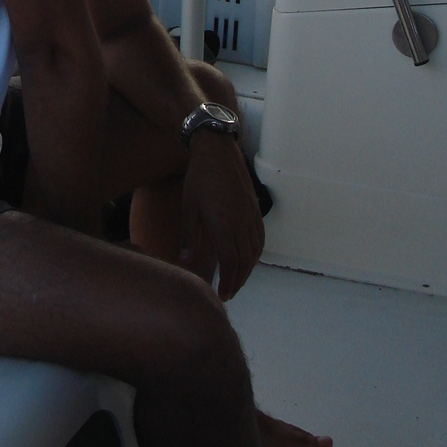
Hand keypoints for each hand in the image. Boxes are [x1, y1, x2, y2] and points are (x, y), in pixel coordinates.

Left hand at [180, 130, 264, 300]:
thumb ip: (190, 235)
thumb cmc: (198, 178)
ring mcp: (251, 215)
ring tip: (236, 280)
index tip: (222, 295)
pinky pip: (260, 238)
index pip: (231, 262)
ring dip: (247, 269)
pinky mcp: (255, 208)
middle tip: (229, 293)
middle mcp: (242, 222)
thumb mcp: (189, 206)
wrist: (218, 151)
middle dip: (238, 281)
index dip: (229, 282)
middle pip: (245, 261)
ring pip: (255, 251)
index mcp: (224, 224)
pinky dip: (255, 253)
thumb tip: (186, 261)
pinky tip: (247, 258)